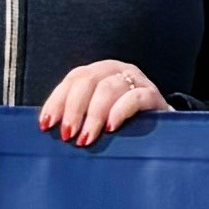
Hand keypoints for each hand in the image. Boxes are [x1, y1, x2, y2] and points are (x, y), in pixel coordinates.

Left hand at [38, 58, 170, 148]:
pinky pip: (135, 98)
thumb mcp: (96, 117)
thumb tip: (48, 129)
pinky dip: (120, 111)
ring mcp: (136, 80)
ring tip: (86, 138)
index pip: (73, 79)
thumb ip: (76, 116)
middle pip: (88, 80)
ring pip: (109, 88)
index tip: (47, 124)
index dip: (57, 101)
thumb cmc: (122, 125)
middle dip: (73, 109)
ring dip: (94, 115)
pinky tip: (111, 128)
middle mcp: (116, 70)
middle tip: (67, 135)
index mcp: (98, 73)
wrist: (161, 129)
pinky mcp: (154, 95)